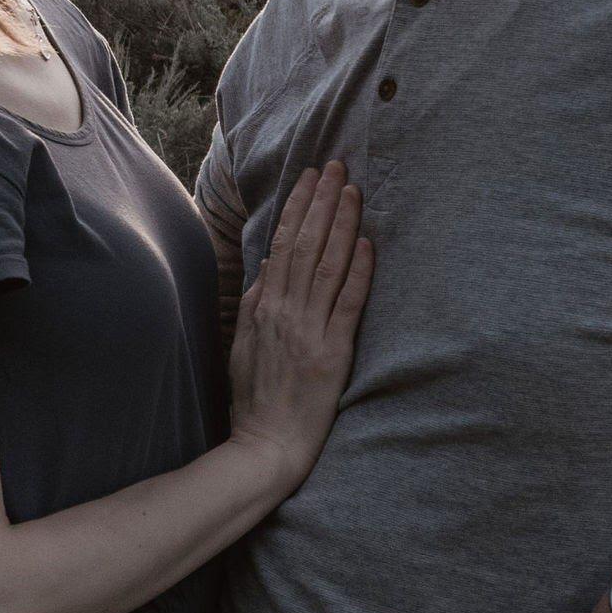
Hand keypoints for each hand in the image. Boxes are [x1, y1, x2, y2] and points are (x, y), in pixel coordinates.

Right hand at [226, 162, 372, 487]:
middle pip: (304, 245)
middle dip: (321, 203)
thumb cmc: (256, 399)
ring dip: (341, 224)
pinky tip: (368, 243)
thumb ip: (254, 305)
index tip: (310, 178)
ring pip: (326, 265)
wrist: (265, 446)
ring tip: (352, 190)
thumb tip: (268, 268)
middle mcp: (283, 312)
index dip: (298, 209)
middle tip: (336, 166)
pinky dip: (358, 271)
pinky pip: (347, 304)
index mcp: (261, 308)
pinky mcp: (332, 354)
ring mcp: (307, 331)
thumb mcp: (243, 346)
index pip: (281, 245)